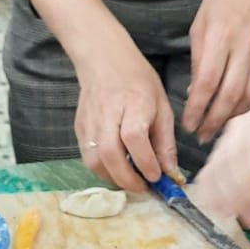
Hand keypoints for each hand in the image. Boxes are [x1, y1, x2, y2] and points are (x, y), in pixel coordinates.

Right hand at [73, 36, 179, 192]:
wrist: (103, 60)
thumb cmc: (138, 81)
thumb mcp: (162, 106)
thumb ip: (165, 141)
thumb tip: (170, 173)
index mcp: (134, 103)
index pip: (135, 138)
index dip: (145, 161)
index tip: (157, 177)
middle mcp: (108, 113)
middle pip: (110, 154)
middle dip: (127, 179)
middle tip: (142, 188)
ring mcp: (89, 122)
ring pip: (94, 160)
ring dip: (112, 178)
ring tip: (129, 181)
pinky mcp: (79, 128)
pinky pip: (87, 156)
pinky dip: (102, 170)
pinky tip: (116, 169)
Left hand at [183, 0, 249, 142]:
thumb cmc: (223, 3)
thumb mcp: (200, 25)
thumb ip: (198, 60)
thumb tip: (196, 94)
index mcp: (221, 36)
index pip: (209, 81)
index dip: (198, 107)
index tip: (188, 125)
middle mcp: (245, 46)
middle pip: (231, 94)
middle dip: (215, 121)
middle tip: (202, 136)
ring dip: (234, 118)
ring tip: (217, 129)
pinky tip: (238, 115)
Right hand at [190, 108, 249, 227]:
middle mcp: (241, 125)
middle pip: (232, 158)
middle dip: (241, 192)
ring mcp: (225, 139)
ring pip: (217, 169)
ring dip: (227, 198)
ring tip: (245, 218)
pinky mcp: (216, 156)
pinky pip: (208, 176)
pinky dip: (213, 195)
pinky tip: (223, 211)